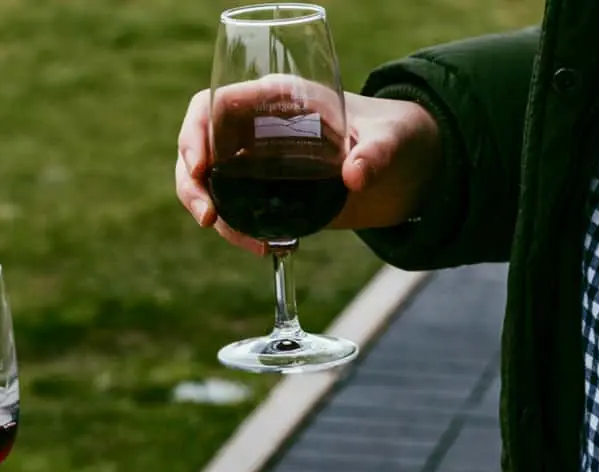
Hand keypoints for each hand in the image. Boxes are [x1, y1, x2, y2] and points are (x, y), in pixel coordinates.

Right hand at [175, 83, 442, 254]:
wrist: (406, 166)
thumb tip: (355, 176)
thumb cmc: (396, 135)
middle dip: (192, 183)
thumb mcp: (391, 140)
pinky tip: (265, 248)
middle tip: (206, 217)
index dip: (197, 132)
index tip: (201, 166)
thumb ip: (376, 153)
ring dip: (214, 214)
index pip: (215, 105)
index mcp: (276, 97)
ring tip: (251, 244)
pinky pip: (234, 208)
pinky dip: (238, 230)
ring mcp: (258, 161)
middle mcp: (258, 127)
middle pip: (200, 147)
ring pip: (211, 182)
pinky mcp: (268, 192)